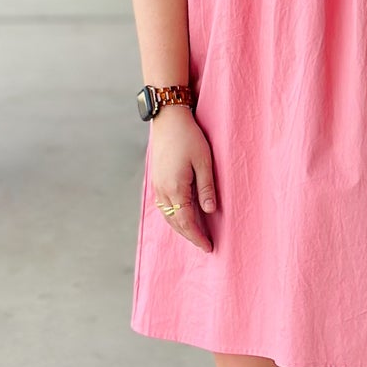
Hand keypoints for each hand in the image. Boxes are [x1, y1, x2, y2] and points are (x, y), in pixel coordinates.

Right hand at [148, 108, 216, 251]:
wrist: (168, 119)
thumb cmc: (189, 137)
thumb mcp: (204, 161)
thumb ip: (206, 188)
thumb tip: (210, 211)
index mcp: (176, 188)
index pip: (186, 221)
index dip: (197, 236)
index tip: (208, 247)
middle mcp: (163, 191)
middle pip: (175, 222)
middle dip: (190, 236)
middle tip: (205, 245)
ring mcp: (157, 186)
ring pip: (168, 216)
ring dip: (181, 228)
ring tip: (195, 235)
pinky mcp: (157, 180)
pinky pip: (163, 206)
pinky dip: (173, 217)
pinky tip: (181, 217)